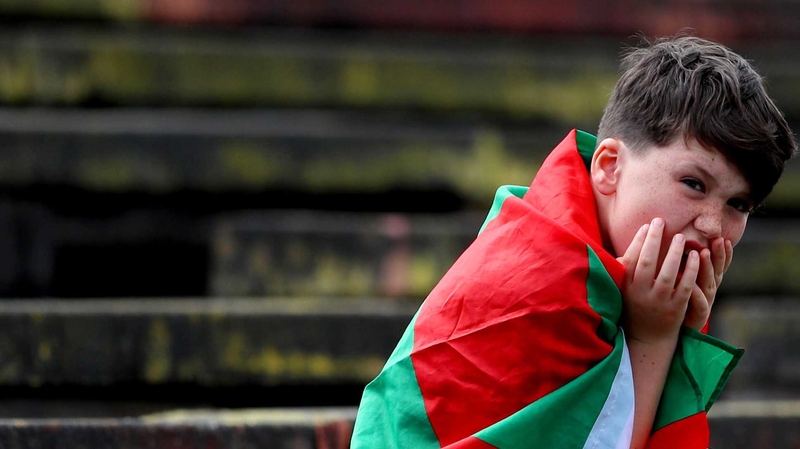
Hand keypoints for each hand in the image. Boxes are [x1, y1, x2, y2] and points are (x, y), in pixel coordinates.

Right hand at [616, 218, 700, 343]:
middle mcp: (641, 294)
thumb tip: (639, 236)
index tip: (648, 225)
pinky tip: (696, 257)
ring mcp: (659, 302)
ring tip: (681, 237)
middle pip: (647, 262)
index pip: (631, 258)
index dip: (639, 240)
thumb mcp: (625, 288)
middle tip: (662, 222)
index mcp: (626, 287)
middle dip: (655, 240)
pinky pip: (685, 286)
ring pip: (667, 273)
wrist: (647, 338)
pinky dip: (691, 271)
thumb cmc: (635, 307)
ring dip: (674, 253)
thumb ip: (628, 266)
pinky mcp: (676, 309)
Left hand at [683, 237, 732, 330]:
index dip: (723, 253)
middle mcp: (709, 290)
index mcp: (707, 280)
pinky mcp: (699, 315)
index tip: (723, 238)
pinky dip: (695, 292)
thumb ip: (683, 263)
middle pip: (717, 270)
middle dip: (718, 255)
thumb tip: (678, 240)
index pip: (719, 264)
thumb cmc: (676, 299)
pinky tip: (689, 282)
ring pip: (709, 284)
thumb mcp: (681, 278)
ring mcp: (706, 302)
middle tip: (718, 240)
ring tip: (704, 253)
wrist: (673, 329)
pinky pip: (698, 302)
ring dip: (707, 268)